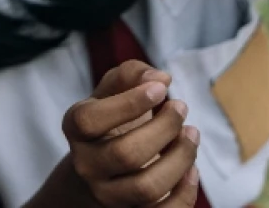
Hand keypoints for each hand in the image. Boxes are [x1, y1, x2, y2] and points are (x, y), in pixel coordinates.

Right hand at [62, 61, 199, 206]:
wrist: (101, 165)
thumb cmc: (113, 119)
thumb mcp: (113, 90)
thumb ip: (132, 74)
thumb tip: (161, 78)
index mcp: (76, 129)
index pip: (91, 119)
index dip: (128, 103)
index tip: (161, 88)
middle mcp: (86, 165)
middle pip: (126, 154)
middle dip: (164, 128)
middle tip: (181, 108)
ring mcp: (107, 194)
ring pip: (147, 188)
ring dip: (180, 158)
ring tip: (191, 135)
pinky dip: (185, 194)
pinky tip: (192, 169)